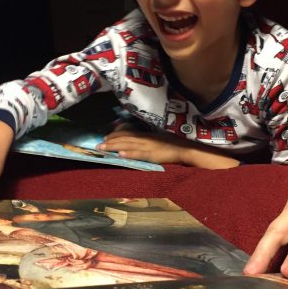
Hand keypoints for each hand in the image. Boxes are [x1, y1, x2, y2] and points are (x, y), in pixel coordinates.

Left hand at [99, 130, 239, 168]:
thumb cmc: (175, 147)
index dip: (116, 136)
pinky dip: (131, 153)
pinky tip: (122, 154)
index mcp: (148, 135)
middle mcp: (148, 138)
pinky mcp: (156, 155)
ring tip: (104, 148)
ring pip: (130, 144)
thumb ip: (147, 141)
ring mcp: (151, 146)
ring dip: (116, 146)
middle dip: (111, 141)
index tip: (105, 139)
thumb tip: (134, 144)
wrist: (189, 151)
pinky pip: (142, 154)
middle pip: (126, 138)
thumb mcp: (159, 140)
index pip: (129, 133)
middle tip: (98, 145)